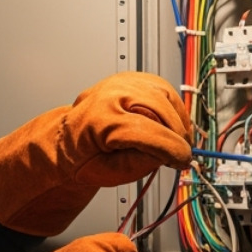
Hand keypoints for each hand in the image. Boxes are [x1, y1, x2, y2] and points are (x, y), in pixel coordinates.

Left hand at [0, 73, 191, 235]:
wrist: (68, 138)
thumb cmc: (82, 156)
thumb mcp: (109, 173)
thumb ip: (142, 163)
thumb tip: (171, 153)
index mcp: (99, 119)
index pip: (147, 131)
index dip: (171, 149)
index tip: (183, 161)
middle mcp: (111, 93)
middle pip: (160, 110)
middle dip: (176, 136)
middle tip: (180, 157)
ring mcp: (123, 81)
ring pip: (166, 97)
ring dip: (178, 123)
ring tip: (175, 144)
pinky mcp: (135, 79)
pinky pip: (165, 91)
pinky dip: (173, 110)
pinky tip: (171, 127)